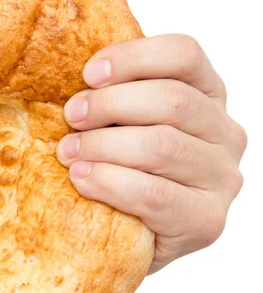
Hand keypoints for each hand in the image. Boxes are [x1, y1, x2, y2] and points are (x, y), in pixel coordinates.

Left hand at [55, 34, 246, 273]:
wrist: (128, 238)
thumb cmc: (122, 169)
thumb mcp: (123, 122)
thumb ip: (116, 94)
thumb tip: (74, 71)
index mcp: (208, 95)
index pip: (185, 54)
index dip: (133, 57)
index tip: (88, 74)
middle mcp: (226, 133)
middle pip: (171, 100)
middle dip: (109, 105)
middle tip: (70, 117)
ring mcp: (222, 179)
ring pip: (160, 146)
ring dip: (102, 146)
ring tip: (67, 152)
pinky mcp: (206, 221)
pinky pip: (153, 194)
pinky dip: (109, 183)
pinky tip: (81, 179)